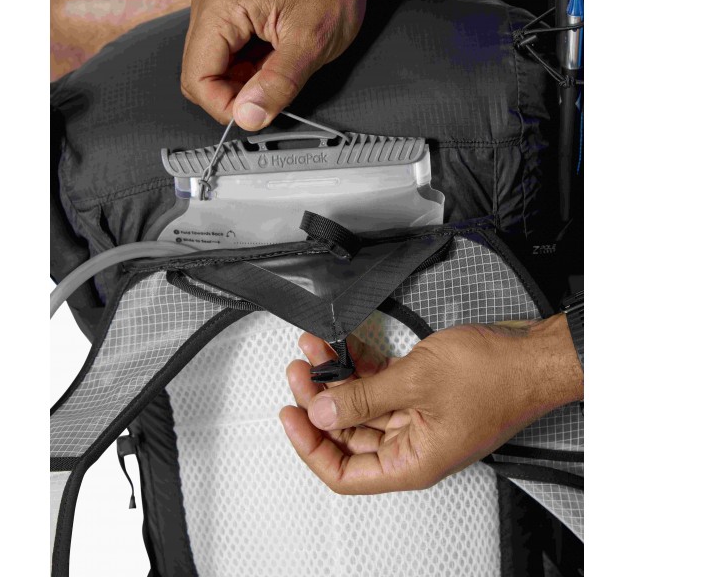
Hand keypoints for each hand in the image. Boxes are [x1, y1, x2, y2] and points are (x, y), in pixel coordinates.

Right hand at [179, 0, 369, 129]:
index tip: (260, 116)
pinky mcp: (233, 16)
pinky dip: (253, 70)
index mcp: (218, 9)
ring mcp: (220, 11)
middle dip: (236, 96)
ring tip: (284, 68)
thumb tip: (248, 118)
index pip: (196, 80)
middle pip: (201, 77)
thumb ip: (278, 83)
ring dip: (248, 83)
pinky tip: (280, 59)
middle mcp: (209, 8)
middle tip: (277, 93)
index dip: (226, 108)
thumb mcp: (311, 40)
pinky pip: (231, 57)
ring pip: (217, 70)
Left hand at [279, 314, 582, 494]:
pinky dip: (358, 368)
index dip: (311, 449)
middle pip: (348, 436)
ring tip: (313, 352)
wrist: (533, 355)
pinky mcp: (421, 393)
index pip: (345, 475)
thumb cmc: (496, 376)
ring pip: (361, 407)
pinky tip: (341, 349)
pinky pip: (379, 386)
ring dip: (336, 380)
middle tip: (300, 373)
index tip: (290, 417)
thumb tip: (323, 412)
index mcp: (412, 460)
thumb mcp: (417, 382)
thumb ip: (365, 397)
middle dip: (319, 403)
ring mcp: (417, 418)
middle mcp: (412, 444)